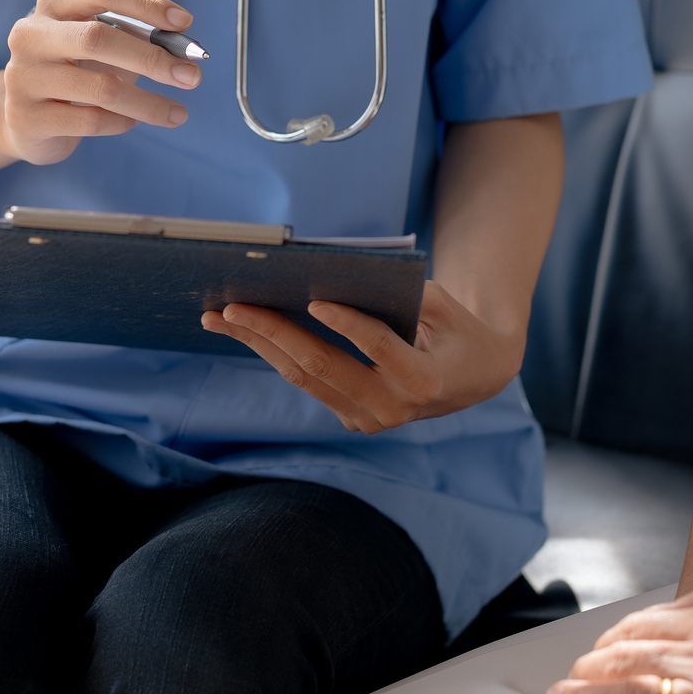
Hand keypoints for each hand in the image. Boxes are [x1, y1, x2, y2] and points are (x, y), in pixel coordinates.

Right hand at [2, 0, 201, 165]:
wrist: (23, 120)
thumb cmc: (74, 72)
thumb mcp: (101, 46)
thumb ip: (136, 38)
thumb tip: (184, 50)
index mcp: (53, 4)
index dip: (147, 4)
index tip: (185, 23)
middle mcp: (31, 35)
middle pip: (98, 38)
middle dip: (153, 58)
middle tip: (192, 76)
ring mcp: (24, 76)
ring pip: (100, 88)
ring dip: (148, 102)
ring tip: (178, 113)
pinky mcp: (27, 118)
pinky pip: (90, 121)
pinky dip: (122, 122)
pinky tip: (133, 121)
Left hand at [199, 281, 521, 432]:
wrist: (473, 375)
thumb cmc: (457, 328)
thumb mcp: (444, 305)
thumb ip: (402, 295)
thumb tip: (337, 274)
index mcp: (424, 381)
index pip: (379, 348)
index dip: (348, 325)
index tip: (315, 300)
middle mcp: (393, 409)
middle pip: (322, 367)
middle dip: (273, 333)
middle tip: (233, 307)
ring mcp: (368, 419)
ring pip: (303, 378)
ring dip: (258, 344)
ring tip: (219, 317)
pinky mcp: (351, 418)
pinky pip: (307, 383)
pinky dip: (274, 353)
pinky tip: (244, 331)